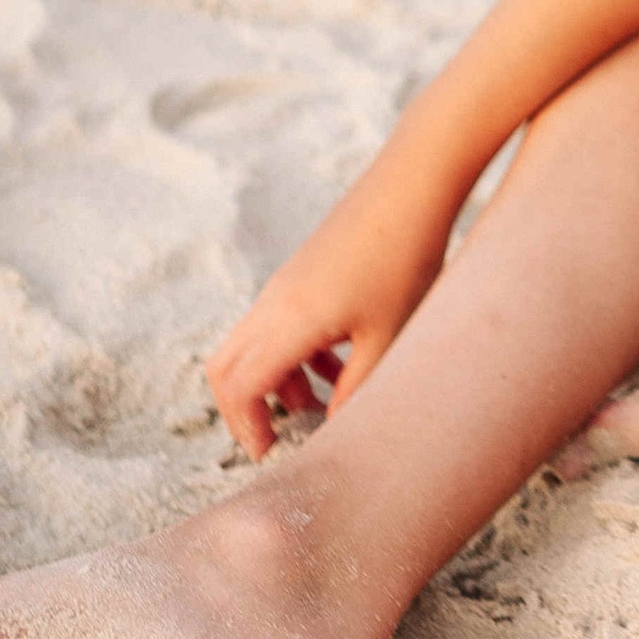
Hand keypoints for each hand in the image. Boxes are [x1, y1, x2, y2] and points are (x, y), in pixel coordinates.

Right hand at [204, 157, 463, 458]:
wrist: (411, 184)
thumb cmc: (407, 259)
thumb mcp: (389, 337)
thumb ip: (357, 391)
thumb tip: (334, 432)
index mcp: (289, 322)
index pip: (239, 389)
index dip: (247, 428)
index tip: (272, 454)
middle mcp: (273, 301)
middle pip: (226, 367)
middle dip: (243, 409)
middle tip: (278, 437)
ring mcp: (284, 283)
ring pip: (252, 344)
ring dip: (276, 381)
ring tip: (323, 405)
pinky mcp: (300, 271)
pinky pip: (275, 322)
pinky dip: (292, 353)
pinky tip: (339, 363)